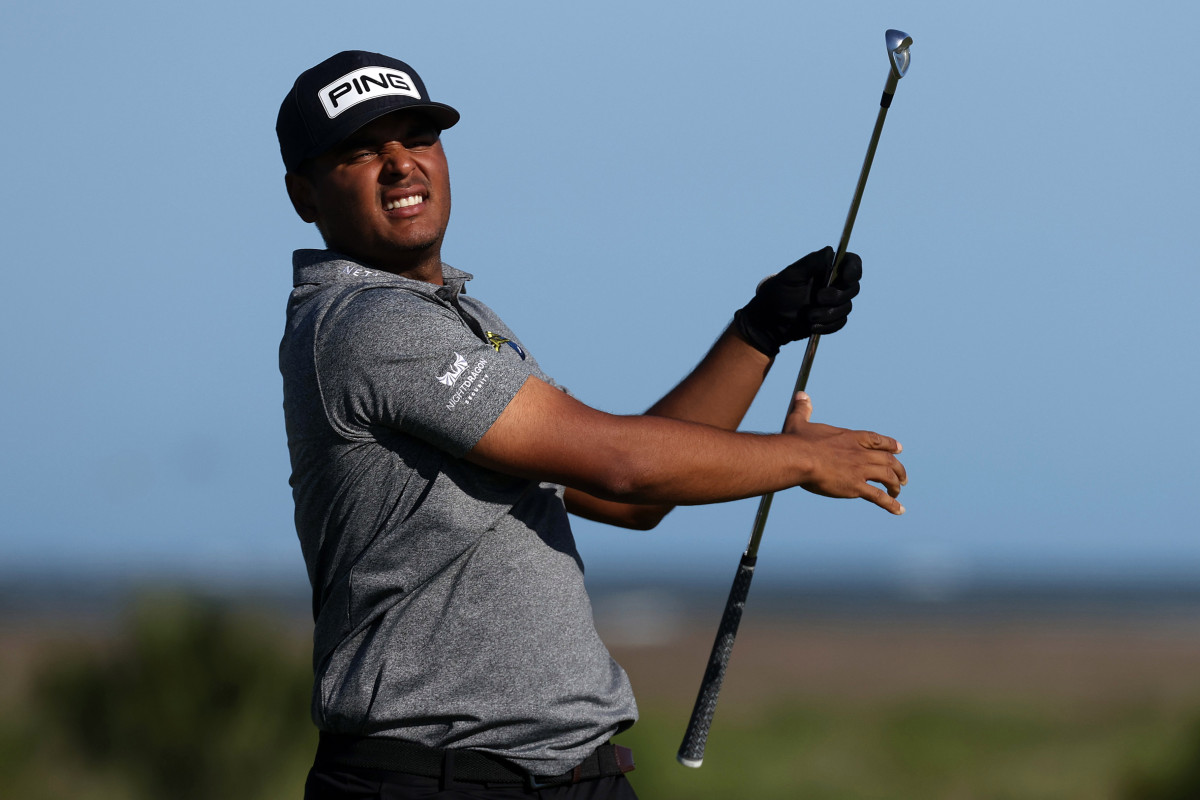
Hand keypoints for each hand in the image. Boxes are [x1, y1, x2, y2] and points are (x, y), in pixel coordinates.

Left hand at [733, 246, 861, 356]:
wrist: (769, 322)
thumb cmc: (776, 294)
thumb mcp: (791, 275)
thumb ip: (811, 262)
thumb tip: (831, 251)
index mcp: (826, 269)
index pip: (851, 263)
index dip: (854, 269)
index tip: (846, 278)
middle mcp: (833, 284)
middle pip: (853, 288)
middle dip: (837, 296)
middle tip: (818, 298)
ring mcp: (833, 303)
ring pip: (847, 307)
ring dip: (828, 314)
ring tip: (808, 316)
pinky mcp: (831, 319)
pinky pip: (840, 322)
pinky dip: (827, 326)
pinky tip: (811, 326)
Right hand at [783, 392, 905, 514]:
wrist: (798, 458)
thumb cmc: (796, 441)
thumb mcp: (799, 421)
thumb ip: (803, 409)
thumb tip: (801, 394)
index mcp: (850, 437)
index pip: (877, 440)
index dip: (890, 444)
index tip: (899, 449)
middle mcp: (860, 453)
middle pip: (888, 459)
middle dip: (898, 468)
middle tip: (903, 477)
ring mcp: (860, 470)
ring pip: (888, 476)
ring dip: (896, 484)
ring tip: (898, 491)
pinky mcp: (856, 487)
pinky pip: (879, 497)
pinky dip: (891, 504)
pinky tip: (899, 510)